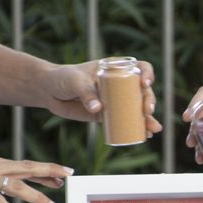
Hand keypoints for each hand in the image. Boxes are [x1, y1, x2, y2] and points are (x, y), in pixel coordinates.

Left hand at [41, 60, 161, 134]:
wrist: (50, 92)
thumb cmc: (63, 78)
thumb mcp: (74, 81)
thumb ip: (86, 92)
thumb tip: (98, 109)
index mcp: (116, 68)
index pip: (140, 67)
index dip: (147, 74)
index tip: (144, 84)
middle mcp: (121, 83)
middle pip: (143, 91)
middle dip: (149, 101)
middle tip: (147, 111)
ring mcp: (117, 100)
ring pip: (138, 108)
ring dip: (148, 119)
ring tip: (152, 129)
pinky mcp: (110, 115)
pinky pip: (127, 122)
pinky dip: (137, 128)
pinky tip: (146, 135)